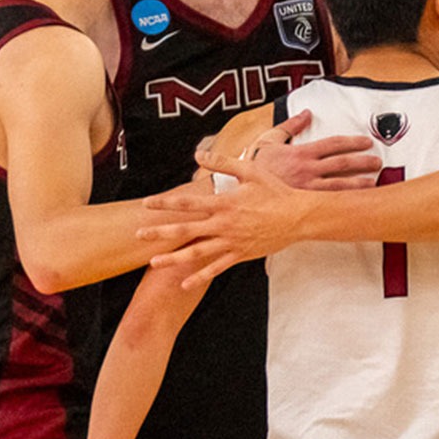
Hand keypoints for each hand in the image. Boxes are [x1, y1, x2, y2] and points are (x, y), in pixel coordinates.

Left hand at [140, 154, 310, 289]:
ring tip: (154, 263)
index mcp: (224, 203)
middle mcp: (224, 224)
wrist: (298, 217)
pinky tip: (184, 283)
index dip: (165, 203)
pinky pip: (217, 268)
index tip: (146, 204)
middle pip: (186, 230)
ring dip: (174, 258)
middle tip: (139, 235)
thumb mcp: (250, 170)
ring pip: (197, 253)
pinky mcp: (241, 254)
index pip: (188, 202)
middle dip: (160, 233)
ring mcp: (232, 242)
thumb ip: (222, 162)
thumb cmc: (275, 191)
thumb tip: (197, 154)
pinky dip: (200, 276)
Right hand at [225, 110, 381, 190]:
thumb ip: (290, 126)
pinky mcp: (304, 204)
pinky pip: (328, 202)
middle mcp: (307, 170)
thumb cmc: (255, 166)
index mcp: (301, 153)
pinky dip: (344, 202)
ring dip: (360, 183)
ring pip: (340, 186)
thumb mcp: (270, 139)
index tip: (366, 141)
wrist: (240, 191)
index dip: (352, 142)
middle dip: (363, 162)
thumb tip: (306, 113)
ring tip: (375, 181)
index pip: (333, 144)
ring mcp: (307, 189)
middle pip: (342, 164)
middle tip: (378, 161)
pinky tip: (356, 203)